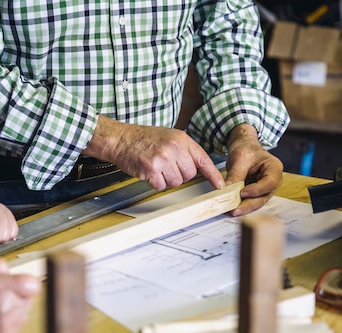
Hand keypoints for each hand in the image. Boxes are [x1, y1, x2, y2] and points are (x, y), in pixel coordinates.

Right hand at [0, 259, 40, 332]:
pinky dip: (6, 324)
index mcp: (4, 288)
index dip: (25, 283)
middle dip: (17, 296)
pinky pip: (15, 328)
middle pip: (28, 300)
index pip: (34, 285)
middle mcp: (9, 308)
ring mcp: (8, 327)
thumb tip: (15, 274)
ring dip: (13, 311)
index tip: (18, 284)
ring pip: (23, 314)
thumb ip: (2, 268)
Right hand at [86, 115, 224, 190]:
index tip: (220, 185)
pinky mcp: (152, 170)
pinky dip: (155, 182)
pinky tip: (149, 172)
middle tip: (167, 165)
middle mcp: (174, 148)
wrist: (121, 139)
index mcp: (181, 139)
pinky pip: (161, 185)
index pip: (203, 159)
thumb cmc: (144, 138)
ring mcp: (163, 159)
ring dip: (167, 179)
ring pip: (176, 182)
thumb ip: (185, 149)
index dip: (213, 174)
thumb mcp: (170, 136)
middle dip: (179, 174)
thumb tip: (199, 167)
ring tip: (157, 167)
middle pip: (189, 174)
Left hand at [225, 124, 283, 215]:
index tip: (242, 193)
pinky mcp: (256, 194)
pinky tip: (231, 208)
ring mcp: (265, 189)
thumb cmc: (246, 149)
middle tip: (235, 210)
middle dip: (248, 204)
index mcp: (274, 168)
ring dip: (244, 207)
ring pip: (256, 202)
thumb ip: (236, 174)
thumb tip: (227, 190)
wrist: (243, 148)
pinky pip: (249, 201)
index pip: (269, 182)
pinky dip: (241, 205)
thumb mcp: (240, 158)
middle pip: (263, 196)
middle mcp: (273, 181)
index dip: (256, 190)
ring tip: (231, 211)